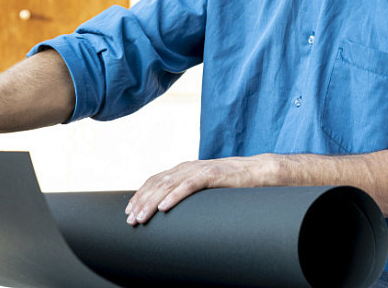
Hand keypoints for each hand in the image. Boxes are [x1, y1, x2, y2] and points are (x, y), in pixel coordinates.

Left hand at [124, 156, 272, 224]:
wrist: (258, 172)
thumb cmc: (232, 183)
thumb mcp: (205, 187)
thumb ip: (189, 192)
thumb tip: (174, 209)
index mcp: (184, 169)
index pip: (155, 181)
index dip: (140, 195)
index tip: (129, 211)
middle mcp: (188, 167)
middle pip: (157, 183)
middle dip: (141, 202)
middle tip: (131, 219)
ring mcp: (199, 170)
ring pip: (169, 185)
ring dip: (152, 202)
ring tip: (142, 216)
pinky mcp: (213, 175)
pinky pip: (189, 186)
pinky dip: (174, 196)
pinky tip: (164, 207)